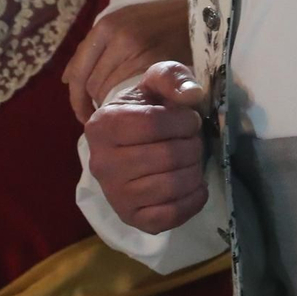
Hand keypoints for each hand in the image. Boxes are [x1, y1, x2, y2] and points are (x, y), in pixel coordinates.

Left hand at [64, 0, 194, 122]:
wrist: (201, 10)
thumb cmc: (160, 18)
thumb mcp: (123, 22)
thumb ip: (96, 47)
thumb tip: (66, 78)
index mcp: (105, 25)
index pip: (78, 71)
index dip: (77, 98)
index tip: (84, 114)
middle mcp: (117, 35)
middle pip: (92, 84)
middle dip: (96, 103)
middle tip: (110, 114)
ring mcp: (138, 48)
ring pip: (112, 91)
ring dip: (114, 105)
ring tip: (126, 112)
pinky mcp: (158, 62)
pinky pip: (134, 92)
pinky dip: (133, 104)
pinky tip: (138, 109)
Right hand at [85, 61, 209, 234]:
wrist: (131, 141)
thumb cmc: (146, 108)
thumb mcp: (155, 81)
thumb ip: (173, 77)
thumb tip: (192, 95)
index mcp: (103, 125)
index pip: (155, 123)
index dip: (184, 121)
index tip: (190, 120)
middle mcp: (101, 163)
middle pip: (167, 156)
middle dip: (192, 146)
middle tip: (192, 141)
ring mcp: (114, 195)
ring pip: (171, 186)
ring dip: (194, 171)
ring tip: (192, 160)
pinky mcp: (131, 218)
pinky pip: (170, 216)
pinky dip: (192, 201)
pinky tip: (195, 186)